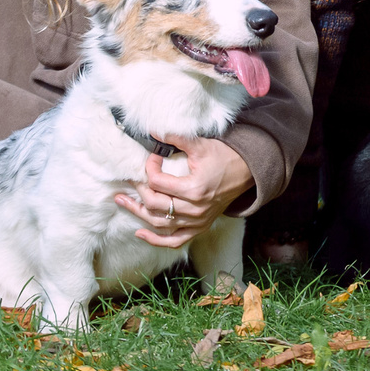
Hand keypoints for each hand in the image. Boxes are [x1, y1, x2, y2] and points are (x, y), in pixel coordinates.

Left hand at [114, 135, 252, 247]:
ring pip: (160, 224)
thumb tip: (152, 130)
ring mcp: (197, 222)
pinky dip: (157, 240)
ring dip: (138, 214)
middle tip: (132, 179)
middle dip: (140, 190)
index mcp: (194, 189)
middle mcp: (194, 210)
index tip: (152, 158)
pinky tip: (140, 233)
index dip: (149, 168)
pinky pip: (175, 240)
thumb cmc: (224, 156)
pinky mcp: (200, 227)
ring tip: (122, 201)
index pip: (158, 183)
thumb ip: (176, 137)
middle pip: (155, 205)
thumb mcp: (201, 145)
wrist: (247, 171)